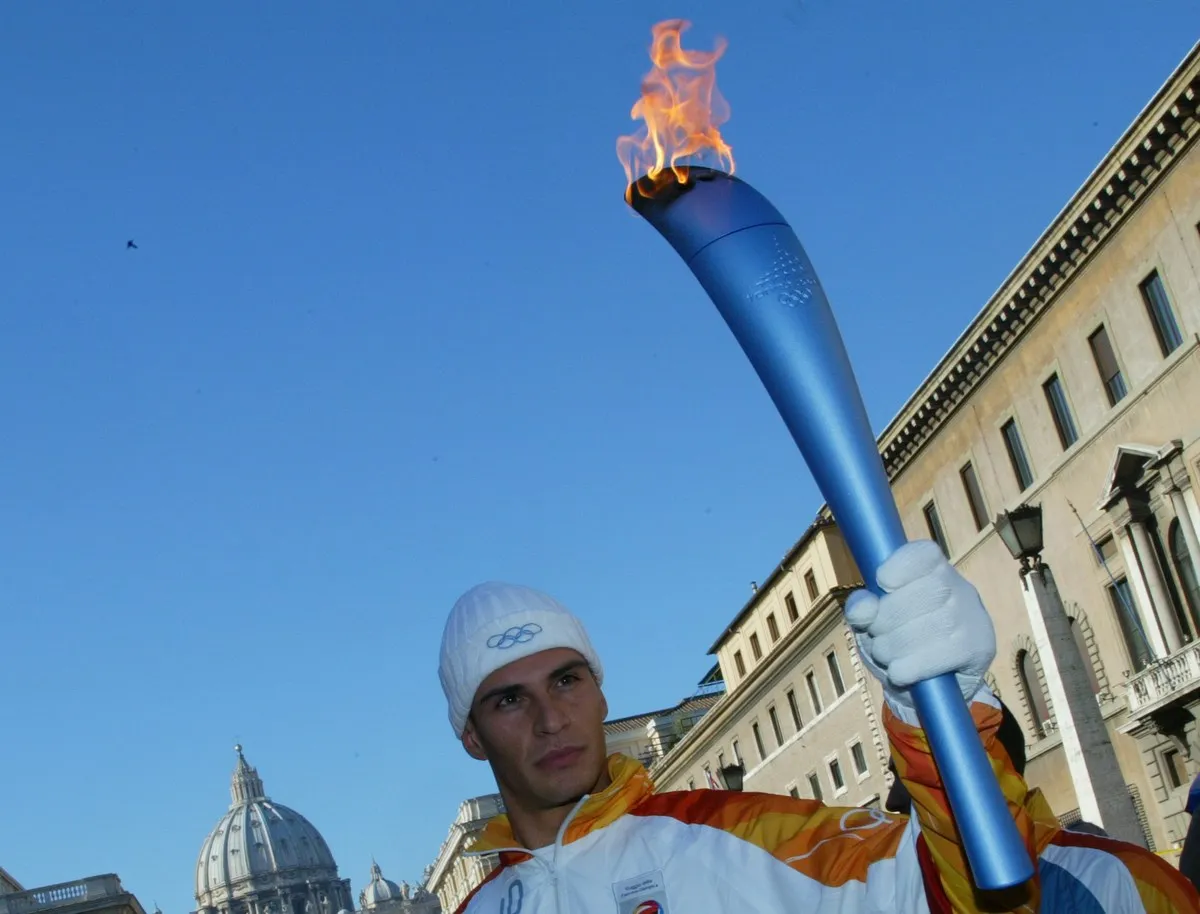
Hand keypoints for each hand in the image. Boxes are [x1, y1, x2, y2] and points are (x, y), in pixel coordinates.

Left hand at [845, 541, 995, 710]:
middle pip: (927, 591)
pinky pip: (942, 655)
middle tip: (876, 634)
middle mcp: (961, 589)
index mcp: (935, 570)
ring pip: (935, 624)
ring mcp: (974, 618)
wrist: (929, 688)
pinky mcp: (980, 649)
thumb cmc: (899, 642)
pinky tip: (900, 672)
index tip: (881, 584)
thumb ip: (863, 609)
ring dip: (896, 646)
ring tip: (886, 655)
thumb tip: (862, 608)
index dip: (899, 566)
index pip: (924, 554)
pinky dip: (911, 667)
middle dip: (889, 617)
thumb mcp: (873, 622)